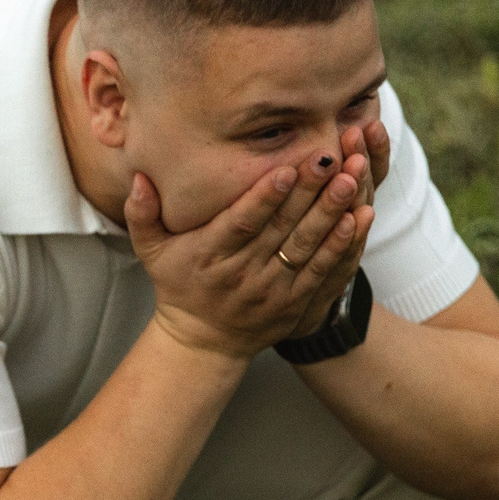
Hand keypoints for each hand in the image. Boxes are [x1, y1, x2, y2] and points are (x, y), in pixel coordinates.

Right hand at [127, 149, 372, 360]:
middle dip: (309, 192)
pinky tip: (360, 218)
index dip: (265, 197)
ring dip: (332, 212)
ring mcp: (272, 290)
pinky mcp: (295, 303)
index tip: (286, 170)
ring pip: (307, 247)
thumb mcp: (150, 251)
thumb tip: (137, 177)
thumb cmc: (177, 285)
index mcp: (209, 256)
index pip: (241, 224)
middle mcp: (242, 274)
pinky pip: (323, 271)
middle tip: (331, 158)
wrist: (203, 342)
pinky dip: (343, 245)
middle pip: (281, 230)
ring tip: (352, 179)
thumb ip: (141, 213)